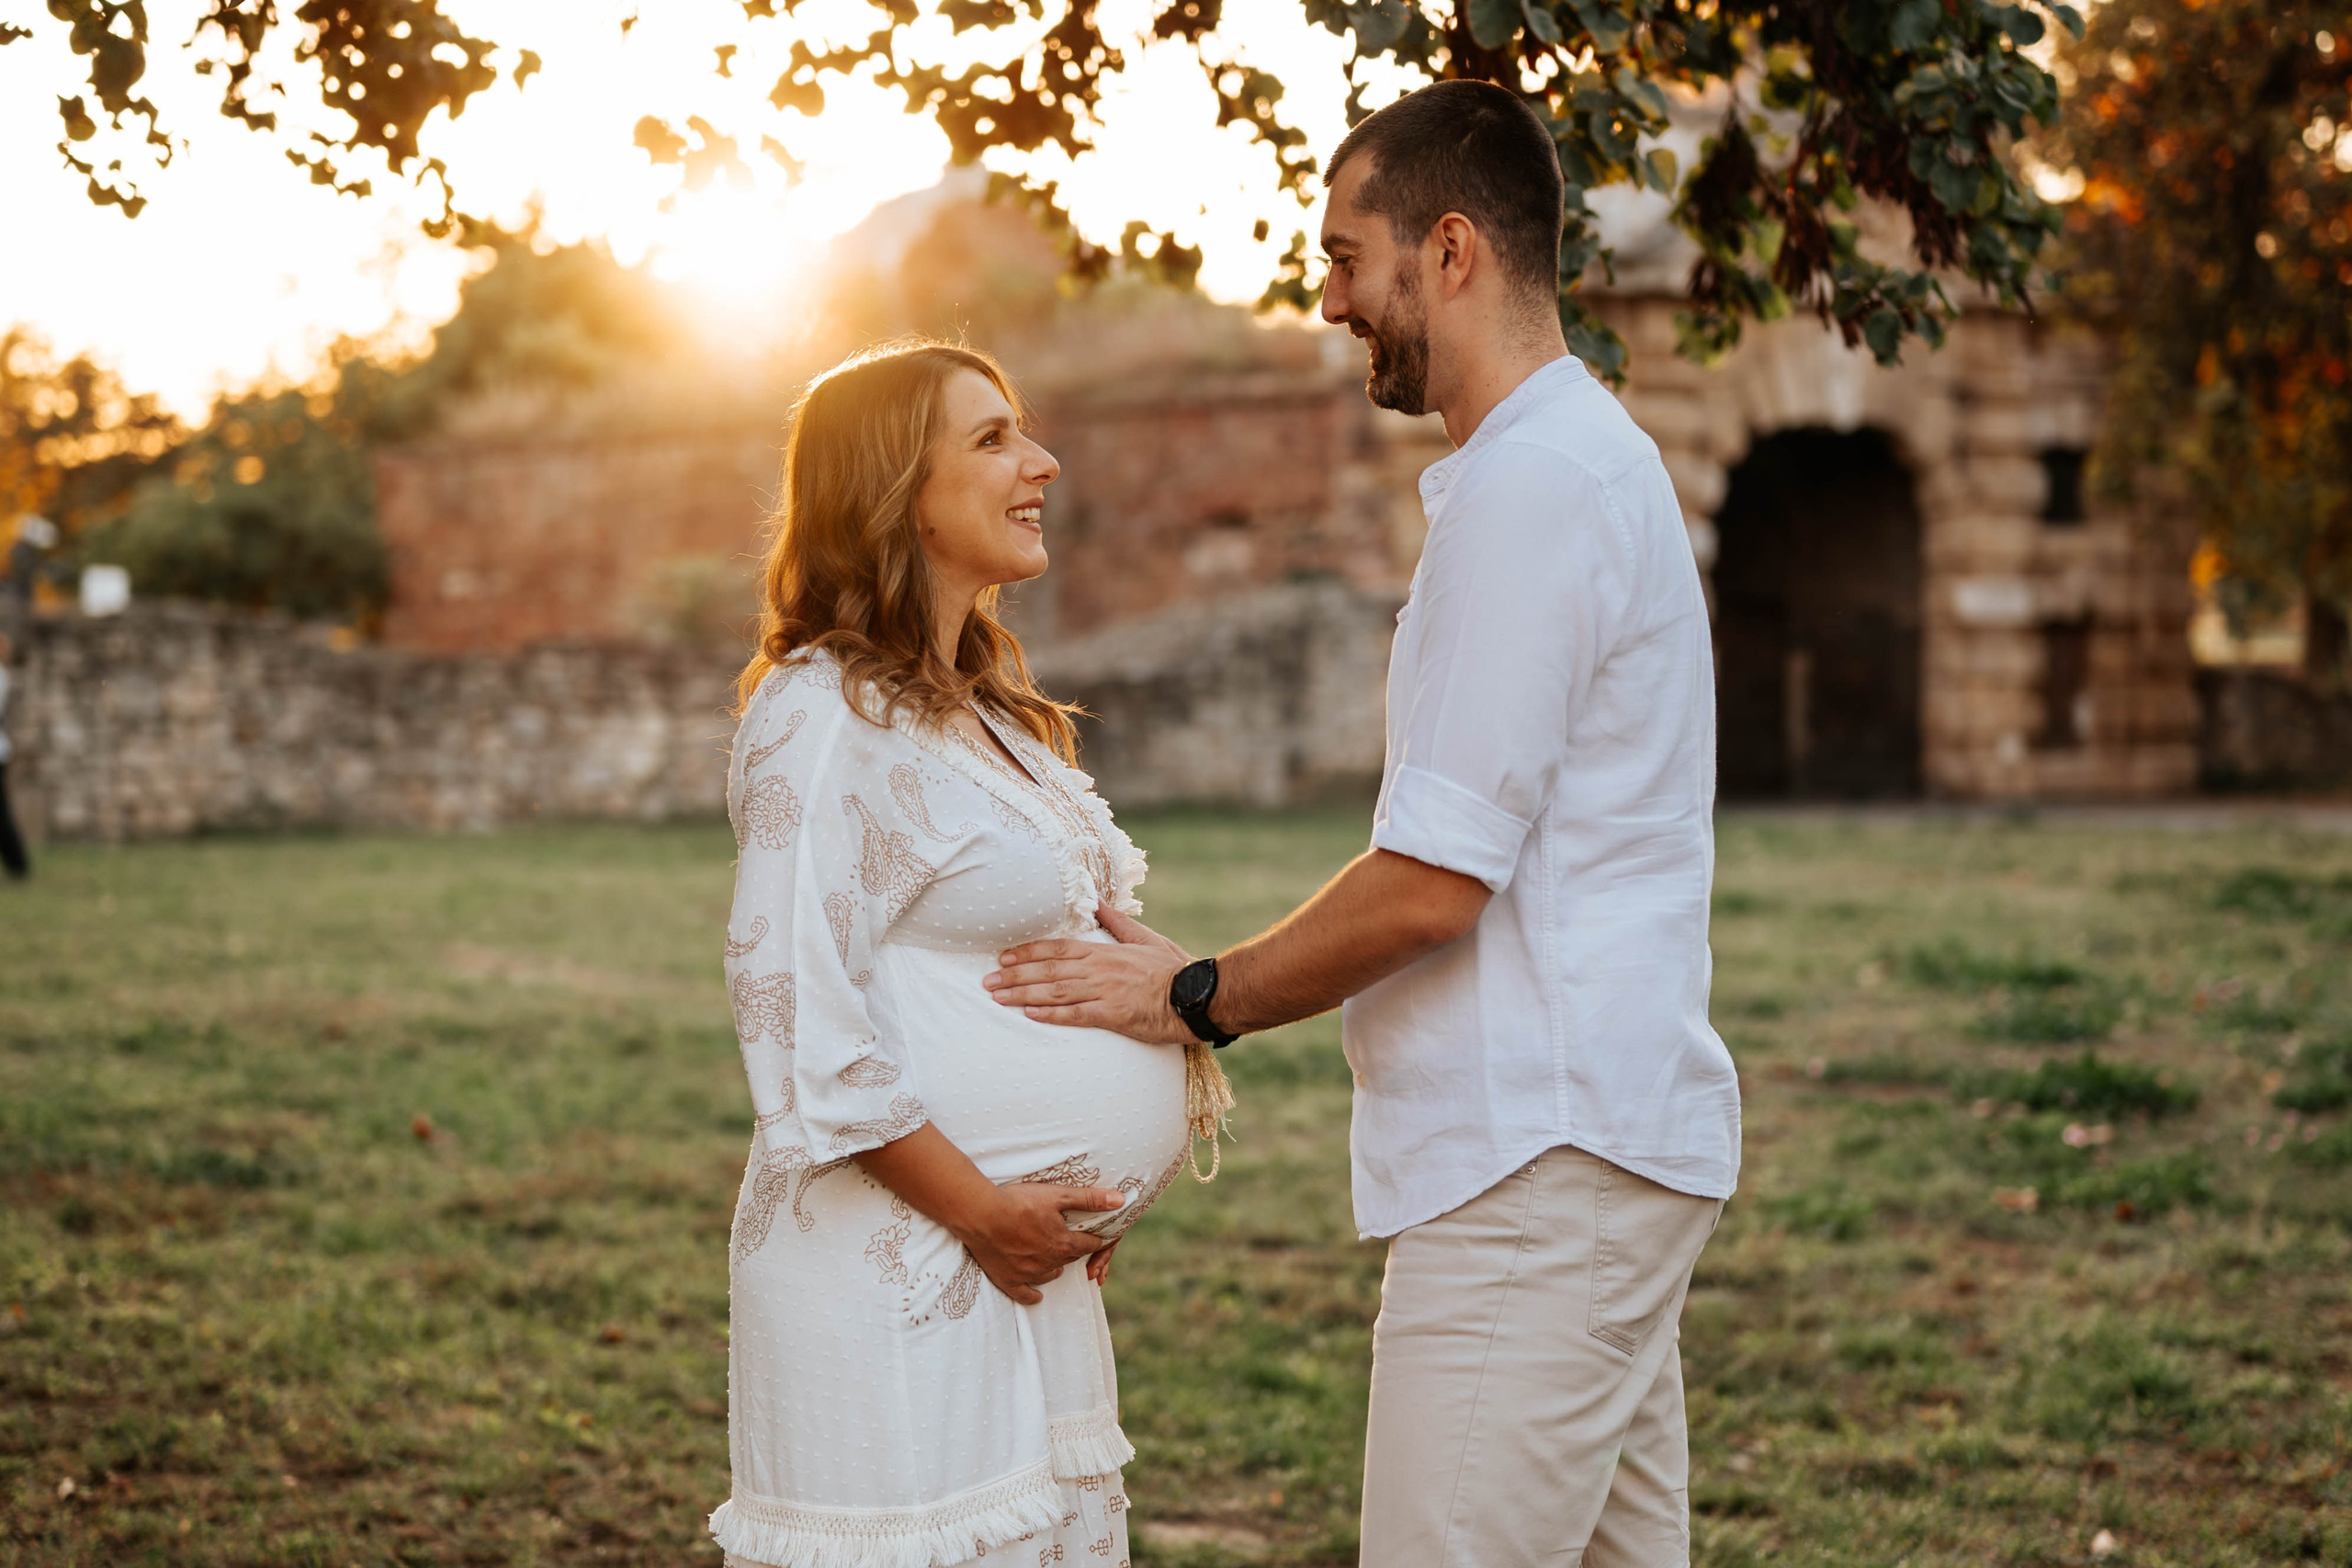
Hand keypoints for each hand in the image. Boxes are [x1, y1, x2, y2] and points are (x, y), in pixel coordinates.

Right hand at [955, 1181, 1124, 1305]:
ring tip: (1056, 1261)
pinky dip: (1032, 1295)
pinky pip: (1025, 1294)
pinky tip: (1037, 1296)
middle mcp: (1049, 1262)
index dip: (1095, 1239)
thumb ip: (1089, 1199)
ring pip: (1051, 1275)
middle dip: (1075, 1250)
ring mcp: (1028, 1274)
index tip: (1099, 1237)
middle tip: (1075, 1244)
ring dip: (1056, 1267)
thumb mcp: (1057, 1195)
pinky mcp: (1008, 1280)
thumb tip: (1121, 1201)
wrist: (981, 1215)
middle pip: (1070, 1258)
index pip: (1088, 1244)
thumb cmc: (1019, 1202)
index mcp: (1063, 1243)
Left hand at [983, 905, 1195, 1043]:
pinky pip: (1076, 1015)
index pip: (1056, 948)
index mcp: (1104, 950)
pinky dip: (1051, 1015)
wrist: (1196, 995)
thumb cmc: (1171, 967)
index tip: (1002, 957)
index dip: (1026, 952)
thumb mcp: (1143, 937)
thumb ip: (1115, 921)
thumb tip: (1096, 898)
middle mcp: (1099, 969)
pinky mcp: (1113, 1015)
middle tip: (986, 982)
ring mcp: (1105, 992)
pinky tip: (1030, 1015)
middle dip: (1014, 975)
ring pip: (1055, 992)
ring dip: (1023, 994)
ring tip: (998, 998)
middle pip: (1048, 970)